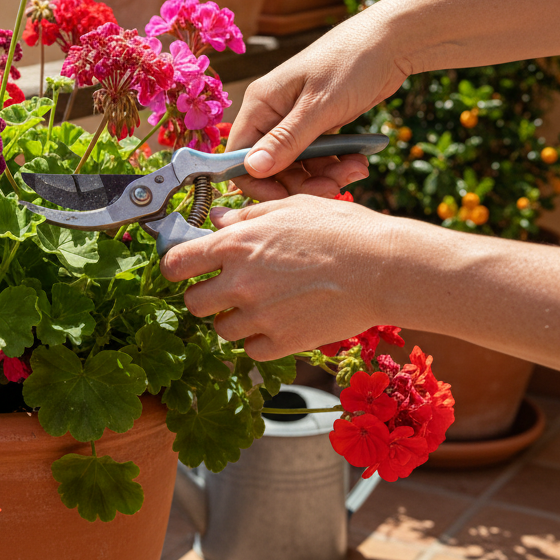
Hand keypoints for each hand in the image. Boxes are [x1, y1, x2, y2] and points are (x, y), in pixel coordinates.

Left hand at [158, 196, 401, 360]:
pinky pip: (250, 350)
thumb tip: (218, 220)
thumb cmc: (341, 230)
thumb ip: (247, 216)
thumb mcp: (290, 208)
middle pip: (193, 303)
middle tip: (228, 290)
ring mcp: (259, 316)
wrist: (384, 267)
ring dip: (233, 320)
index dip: (175, 268)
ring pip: (221, 329)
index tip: (183, 270)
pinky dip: (259, 341)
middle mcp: (239, 282)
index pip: (175, 264)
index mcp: (235, 244)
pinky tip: (278, 323)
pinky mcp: (282, 343)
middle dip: (206, 296)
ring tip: (261, 305)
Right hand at [225, 12, 414, 200]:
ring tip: (356, 171)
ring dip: (323, 176)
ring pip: (296, 164)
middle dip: (301, 182)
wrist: (392, 41)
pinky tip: (357, 163)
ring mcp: (295, 118)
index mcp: (261, 103)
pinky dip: (333, 165)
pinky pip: (316, 155)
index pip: (239, 155)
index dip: (259, 181)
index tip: (288, 197)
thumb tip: (251, 169)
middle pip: (271, 165)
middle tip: (335, 187)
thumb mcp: (319, 106)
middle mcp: (272, 112)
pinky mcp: (317, 123)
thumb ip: (285, 140)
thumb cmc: (352, 63)